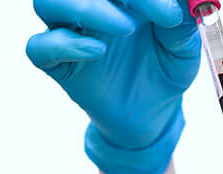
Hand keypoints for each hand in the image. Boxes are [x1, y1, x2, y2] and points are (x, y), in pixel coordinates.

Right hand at [26, 0, 200, 173]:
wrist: (152, 113)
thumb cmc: (165, 69)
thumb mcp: (184, 46)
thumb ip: (180, 21)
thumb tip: (176, 4)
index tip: (171, 11)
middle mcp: (88, 6)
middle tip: (153, 11)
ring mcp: (68, 32)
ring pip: (47, 2)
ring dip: (85, 7)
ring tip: (125, 28)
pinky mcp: (57, 64)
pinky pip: (39, 47)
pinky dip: (64, 44)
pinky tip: (98, 51)